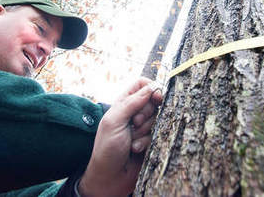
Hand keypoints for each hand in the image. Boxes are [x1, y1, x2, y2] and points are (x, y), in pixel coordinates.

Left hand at [78, 77, 162, 196]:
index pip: (142, 84)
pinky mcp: (150, 140)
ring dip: (144, 130)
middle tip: (134, 123)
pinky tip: (135, 150)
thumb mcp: (114, 121)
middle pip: (154, 100)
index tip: (156, 97)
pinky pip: (158, 134)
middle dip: (146, 113)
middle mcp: (134, 112)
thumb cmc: (106, 148)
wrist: (109, 178)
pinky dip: (146, 142)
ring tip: (131, 140)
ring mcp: (143, 127)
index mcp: (123, 103)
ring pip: (157, 118)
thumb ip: (132, 102)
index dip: (151, 88)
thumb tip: (151, 87)